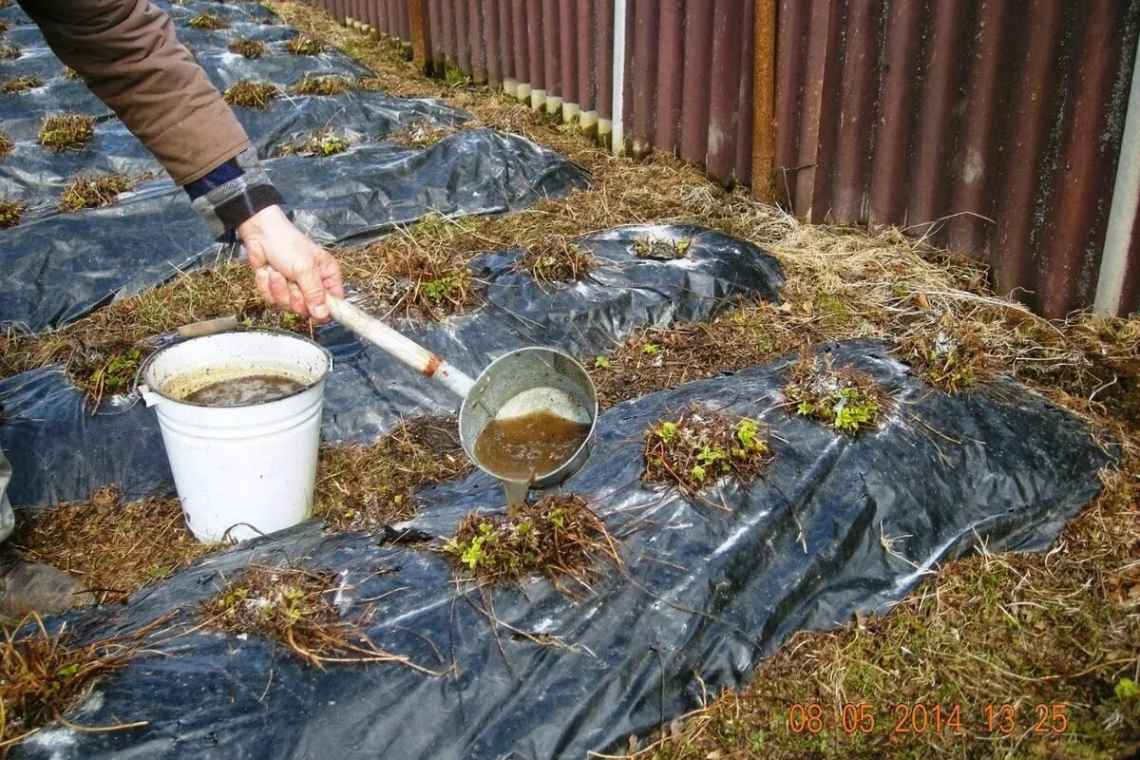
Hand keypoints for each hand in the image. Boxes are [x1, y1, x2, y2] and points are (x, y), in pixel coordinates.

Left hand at [238, 205, 343, 321]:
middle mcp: (313, 284)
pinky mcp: (277, 288)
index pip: (334, 303)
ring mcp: (294, 288)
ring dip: (278, 289)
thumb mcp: (304, 268)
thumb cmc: (286, 243)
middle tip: (292, 282)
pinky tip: (268, 271)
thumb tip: (323, 314)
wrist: (260, 234)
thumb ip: (314, 293)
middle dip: (295, 297)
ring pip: (288, 305)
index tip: (314, 311)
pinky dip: (266, 286)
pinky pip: (272, 299)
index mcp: (327, 276)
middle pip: (309, 309)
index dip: (325, 310)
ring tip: (277, 272)